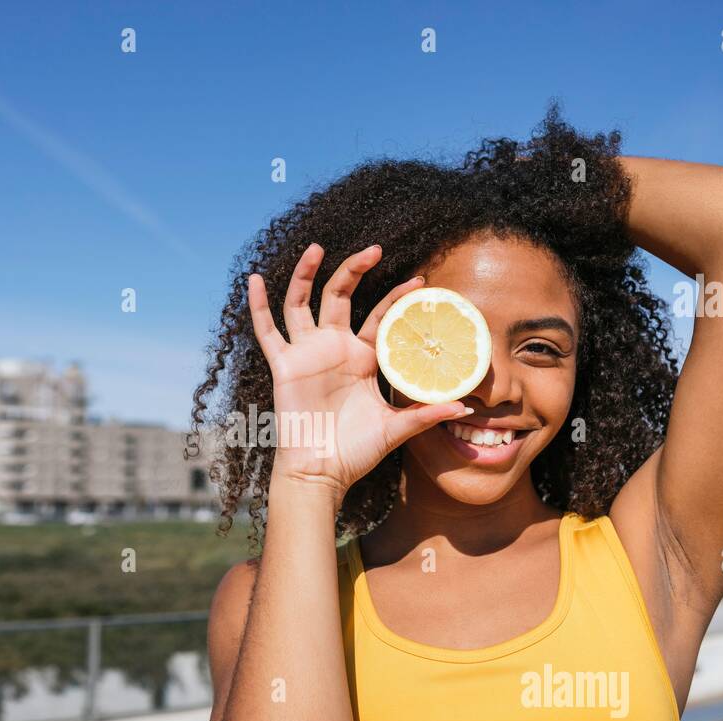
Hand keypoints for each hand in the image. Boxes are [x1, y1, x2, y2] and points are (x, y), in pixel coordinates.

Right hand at [248, 243, 468, 499]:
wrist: (322, 471)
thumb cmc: (357, 451)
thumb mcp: (397, 429)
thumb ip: (427, 413)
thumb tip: (466, 408)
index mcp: (361, 357)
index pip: (379, 316)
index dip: (397, 297)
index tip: (419, 281)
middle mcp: (333, 348)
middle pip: (340, 295)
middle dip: (354, 269)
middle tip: (374, 248)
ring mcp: (306, 353)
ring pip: (301, 302)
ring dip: (306, 274)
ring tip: (316, 248)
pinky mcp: (283, 365)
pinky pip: (266, 331)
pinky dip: (258, 305)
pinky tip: (256, 279)